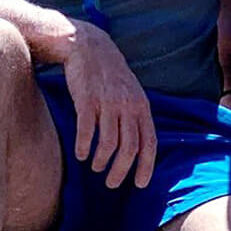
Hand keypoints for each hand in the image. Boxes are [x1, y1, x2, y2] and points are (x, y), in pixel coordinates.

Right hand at [61, 20, 156, 188]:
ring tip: (95, 167)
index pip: (149, 143)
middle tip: (112, 183)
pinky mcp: (86, 100)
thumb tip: (139, 146)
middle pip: (129, 149)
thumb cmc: (110, 74)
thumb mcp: (131, 92)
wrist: (88, 46)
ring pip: (108, 144)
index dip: (146, 166)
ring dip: (101, 161)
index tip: (139, 184)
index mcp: (141, 106)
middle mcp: (127, 106)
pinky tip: (80, 155)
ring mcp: (107, 103)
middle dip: (120, 171)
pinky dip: (84, 148)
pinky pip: (87, 132)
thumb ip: (136, 116)